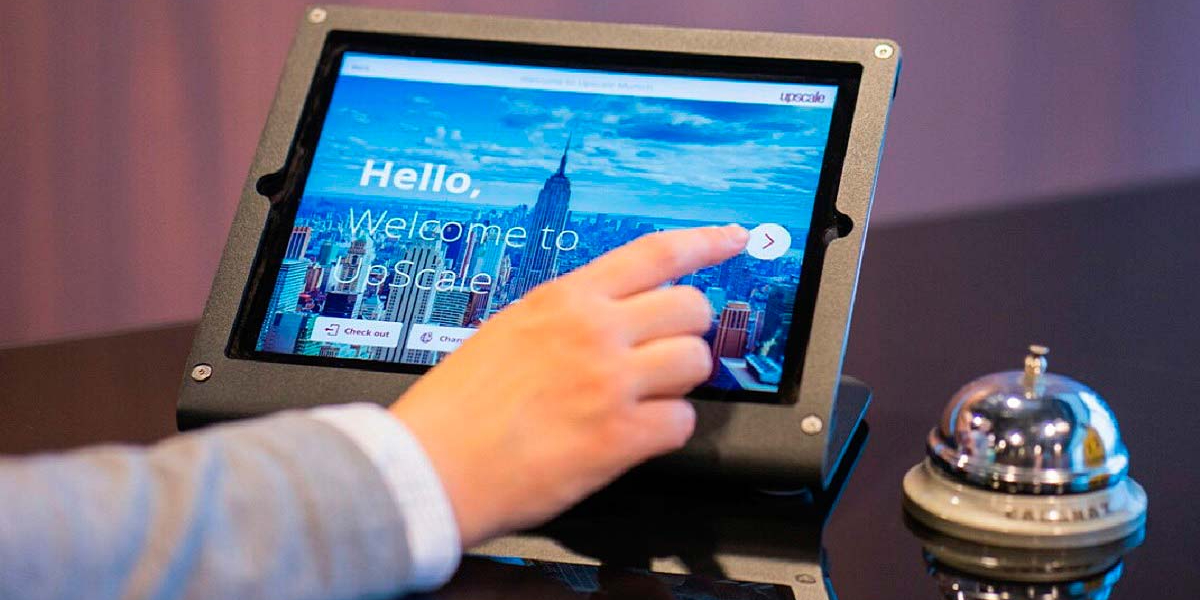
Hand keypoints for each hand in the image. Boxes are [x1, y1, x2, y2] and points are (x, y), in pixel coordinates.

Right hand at [389, 225, 748, 546]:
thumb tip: (614, 315)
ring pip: (696, 363)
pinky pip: (681, 422)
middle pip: (691, 308)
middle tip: (666, 351)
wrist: (429, 467)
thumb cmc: (457, 406)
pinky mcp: (618, 438)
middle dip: (687, 331)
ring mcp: (610, 383)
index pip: (655, 253)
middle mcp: (594, 332)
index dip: (706, 242)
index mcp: (564, 300)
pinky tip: (634, 434)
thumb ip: (567, 317)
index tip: (734, 239)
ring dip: (679, 382)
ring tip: (644, 397)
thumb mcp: (508, 330)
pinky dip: (666, 430)